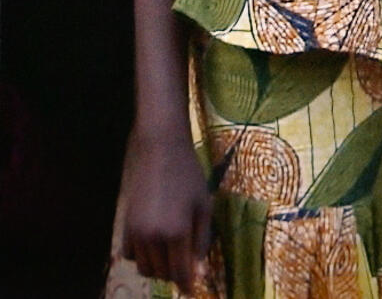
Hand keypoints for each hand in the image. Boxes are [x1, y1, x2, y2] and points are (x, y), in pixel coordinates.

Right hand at [123, 129, 211, 292]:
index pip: (181, 272)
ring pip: (146, 268)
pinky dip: (143, 256)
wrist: (160, 150)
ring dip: (159, 267)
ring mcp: (136, 233)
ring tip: (172, 252)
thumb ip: (202, 241)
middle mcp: (154, 237)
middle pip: (163, 273)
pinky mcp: (125, 226)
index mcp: (177, 232)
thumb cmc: (188, 175)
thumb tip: (199, 272)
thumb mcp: (203, 206)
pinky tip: (155, 243)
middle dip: (175, 273)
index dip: (188, 283)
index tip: (193, 287)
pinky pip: (131, 255)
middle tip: (186, 263)